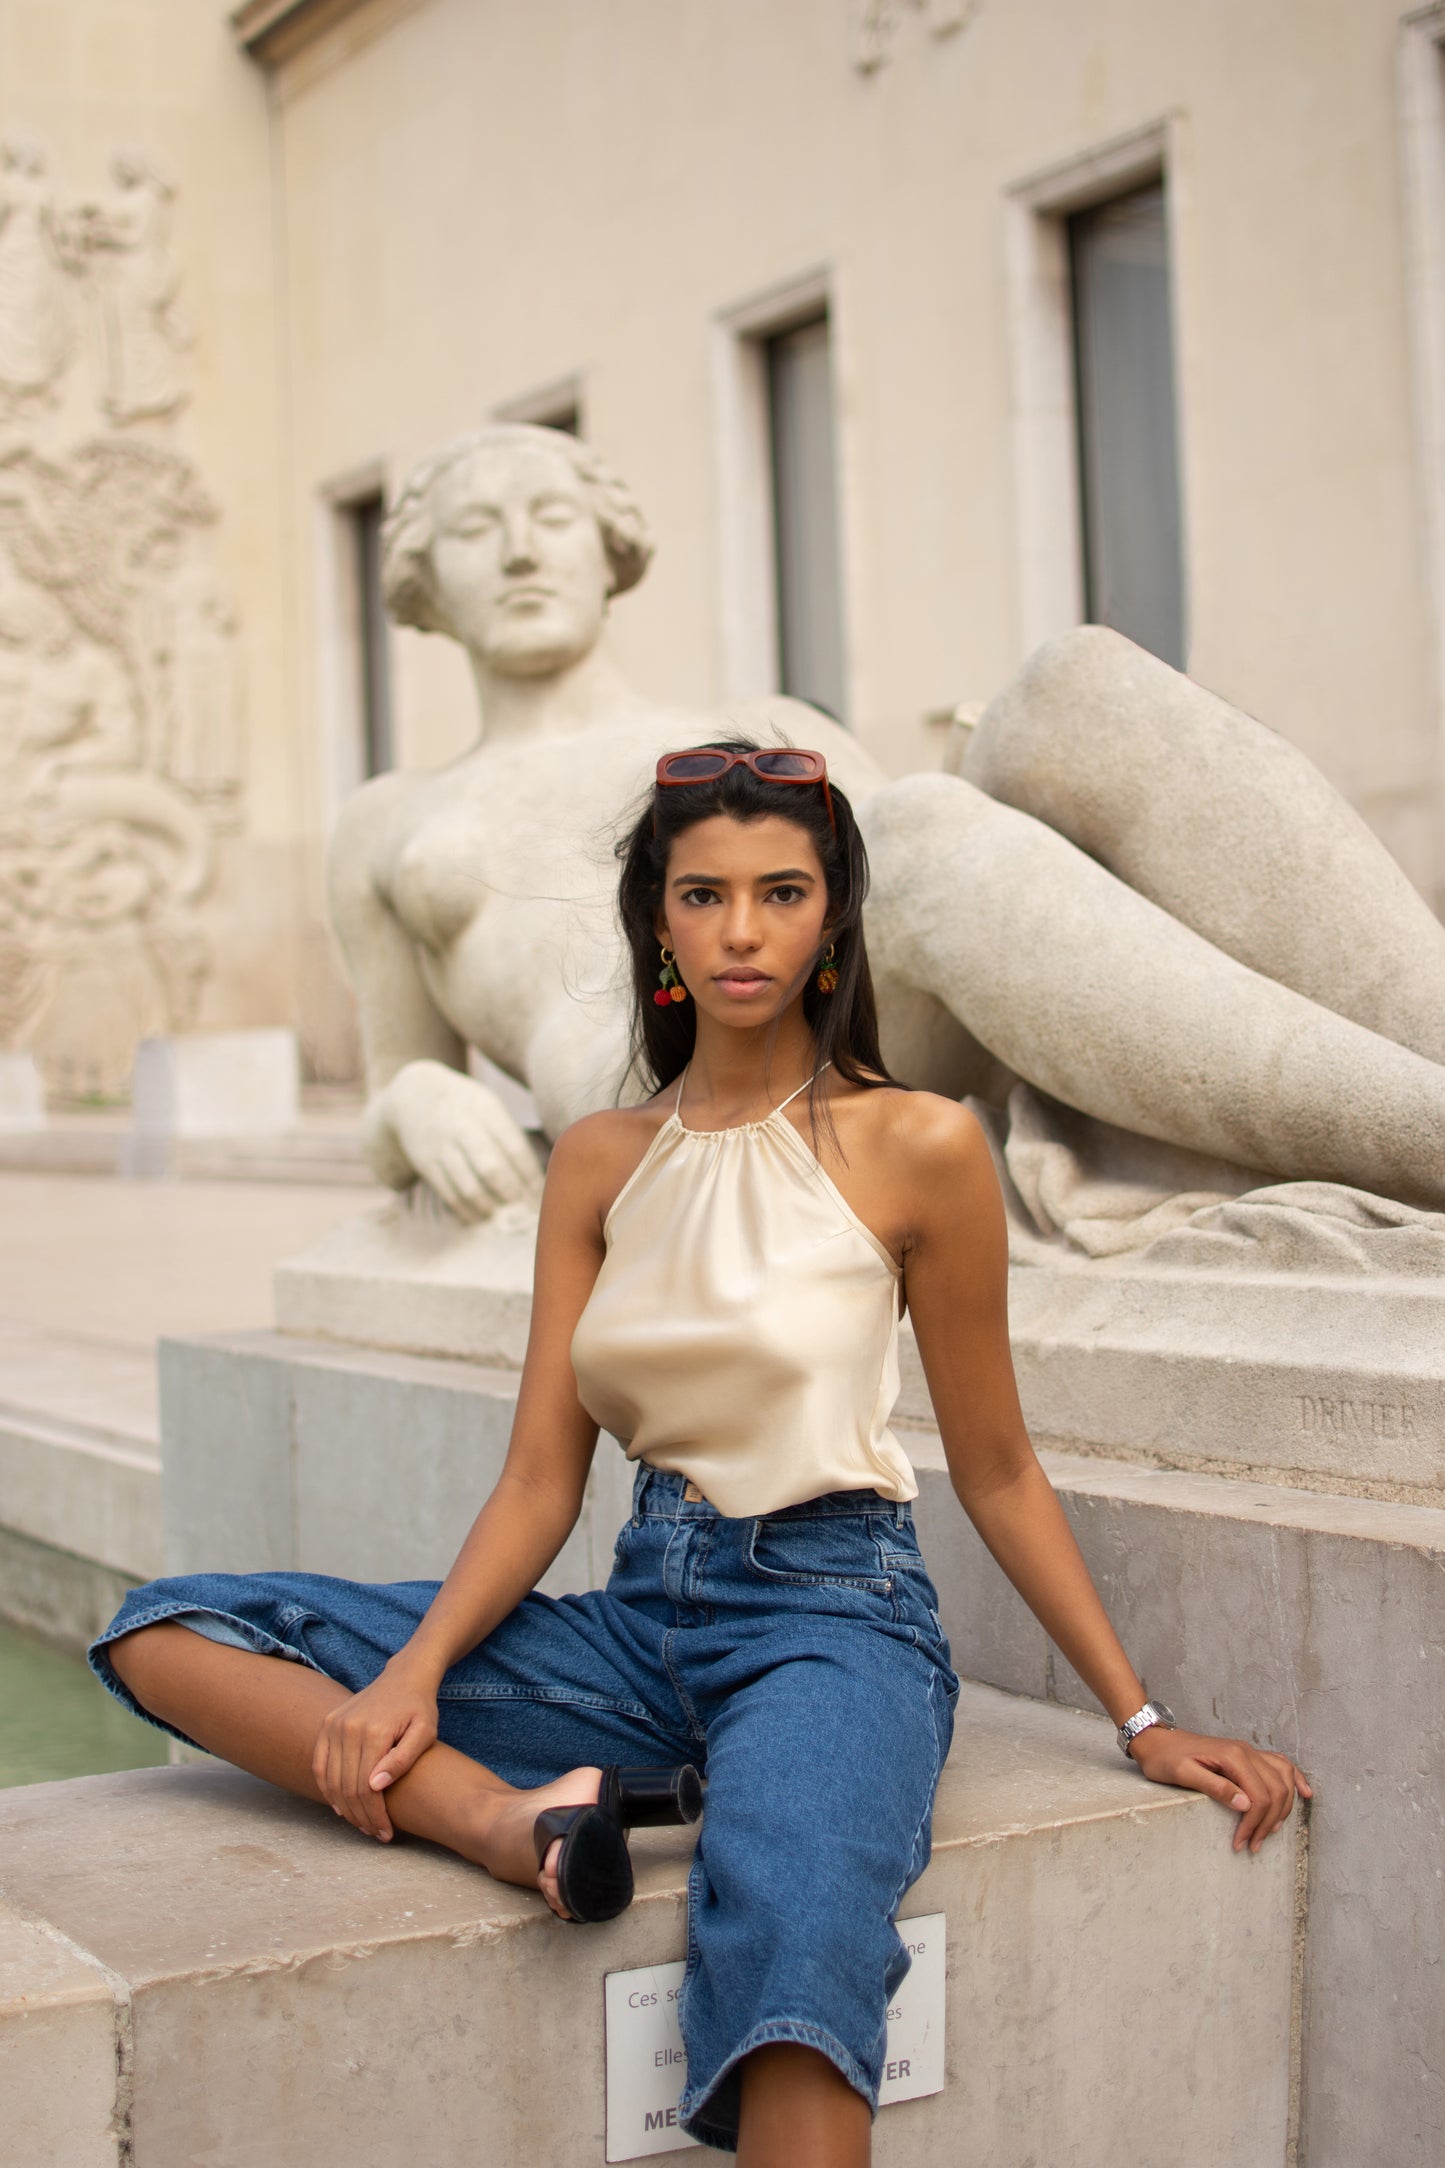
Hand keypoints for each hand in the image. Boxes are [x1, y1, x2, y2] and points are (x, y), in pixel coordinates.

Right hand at [312, 1660, 439, 1840]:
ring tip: (361, 1824)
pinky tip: (340, 1806)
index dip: (374, 1816)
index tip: (386, 1833)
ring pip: (331, 1780)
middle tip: (375, 1833)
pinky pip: (319, 1765)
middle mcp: (348, 1728)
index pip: (366, 1788)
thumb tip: (375, 1786)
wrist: (404, 1677)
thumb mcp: (424, 1733)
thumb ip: (402, 1759)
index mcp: (374, 1732)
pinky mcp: (327, 1724)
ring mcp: (334, 1724)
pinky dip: (327, 1789)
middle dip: (361, 1817)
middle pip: (347, 1788)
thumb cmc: (419, 1708)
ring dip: (344, 1808)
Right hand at [370, 1059, 543, 1221]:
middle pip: (491, 1168)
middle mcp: (463, 1127)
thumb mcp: (489, 1106)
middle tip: (523, 1210)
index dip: (530, 1175)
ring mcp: (442, 1146)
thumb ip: (510, 1134)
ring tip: (502, 1217)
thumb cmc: (466, 1106)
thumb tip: (537, 1175)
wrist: (415, 1095)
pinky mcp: (426, 1163)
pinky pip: (448, 1193)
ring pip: (468, 1185)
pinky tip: (478, 1217)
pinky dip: (465, 1210)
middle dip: (511, 1193)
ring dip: (489, 1206)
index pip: (514, 1148)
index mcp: (486, 1110)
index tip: (540, 1195)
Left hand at [1128, 1723, 1312, 1852]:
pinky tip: (1305, 1793)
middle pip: (1276, 1791)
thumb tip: (1245, 1804)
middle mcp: (1247, 1752)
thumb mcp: (1183, 1773)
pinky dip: (1296, 1779)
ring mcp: (1249, 1752)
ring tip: (1270, 1831)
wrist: (1157, 1739)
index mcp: (1233, 1757)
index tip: (1241, 1843)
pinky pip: (1281, 1764)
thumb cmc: (1165, 1758)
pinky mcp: (1248, 1755)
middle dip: (1268, 1822)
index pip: (1259, 1796)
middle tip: (1252, 1844)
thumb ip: (1215, 1787)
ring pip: (1283, 1780)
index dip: (1254, 1824)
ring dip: (1282, 1808)